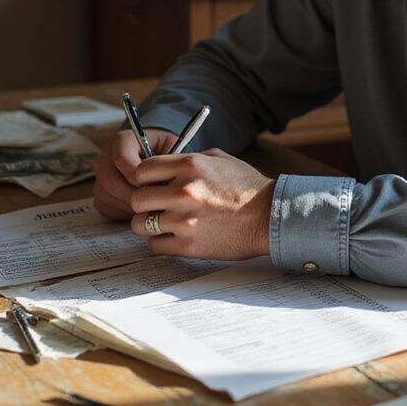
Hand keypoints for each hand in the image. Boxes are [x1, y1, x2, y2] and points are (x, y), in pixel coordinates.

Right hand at [92, 128, 175, 219]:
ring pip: (106, 196)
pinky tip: (140, 209)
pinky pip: (105, 207)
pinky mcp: (100, 193)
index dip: (138, 176)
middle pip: (110, 181)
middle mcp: (106, 156)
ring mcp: (100, 176)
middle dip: (134, 195)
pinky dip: (123, 212)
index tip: (155, 184)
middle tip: (154, 202)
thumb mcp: (171, 150)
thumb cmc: (166, 153)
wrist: (157, 158)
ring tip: (150, 206)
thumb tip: (163, 184)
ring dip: (129, 205)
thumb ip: (166, 163)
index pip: (121, 158)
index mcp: (123, 140)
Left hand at [127, 148, 273, 260]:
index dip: (145, 179)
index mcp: (189, 165)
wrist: (270, 217)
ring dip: (150, 225)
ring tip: (167, 223)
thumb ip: (187, 160)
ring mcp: (184, 221)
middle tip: (157, 206)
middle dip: (145, 203)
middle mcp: (183, 191)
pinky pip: (155, 246)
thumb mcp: (219, 159)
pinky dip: (162, 243)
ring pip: (140, 225)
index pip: (141, 170)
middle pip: (136, 199)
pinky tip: (177, 237)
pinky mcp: (188, 246)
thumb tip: (163, 166)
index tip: (154, 185)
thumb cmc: (246, 187)